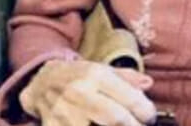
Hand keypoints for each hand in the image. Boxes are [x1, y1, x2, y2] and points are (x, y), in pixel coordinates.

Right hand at [18, 59, 155, 125]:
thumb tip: (148, 84)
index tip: (149, 117)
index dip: (146, 112)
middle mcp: (80, 93)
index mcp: (96, 75)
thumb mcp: (103, 69)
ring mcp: (64, 113)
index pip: (130, 98)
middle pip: (116, 119)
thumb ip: (127, 78)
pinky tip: (99, 125)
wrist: (41, 83)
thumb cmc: (78, 77)